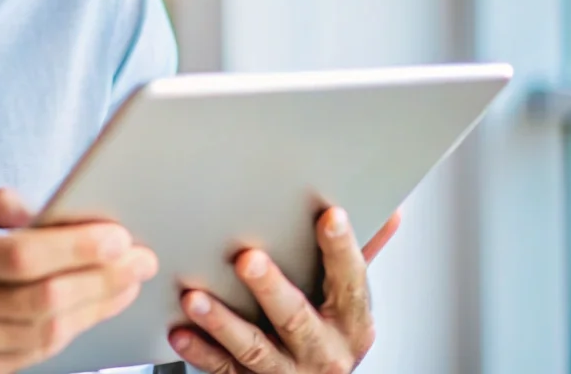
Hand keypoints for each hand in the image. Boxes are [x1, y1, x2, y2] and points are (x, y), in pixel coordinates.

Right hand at [0, 188, 158, 373]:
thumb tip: (41, 211)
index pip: (20, 256)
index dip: (75, 247)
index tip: (116, 235)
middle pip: (44, 298)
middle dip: (102, 277)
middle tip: (140, 257)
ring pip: (49, 331)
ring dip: (99, 304)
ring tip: (129, 279)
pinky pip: (39, 354)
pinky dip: (77, 328)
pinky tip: (98, 306)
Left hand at [168, 208, 400, 373]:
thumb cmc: (329, 332)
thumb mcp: (349, 300)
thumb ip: (359, 257)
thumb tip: (390, 212)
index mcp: (352, 322)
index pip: (351, 281)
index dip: (341, 249)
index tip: (330, 216)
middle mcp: (325, 350)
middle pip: (296, 318)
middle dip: (271, 288)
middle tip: (247, 259)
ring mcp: (290, 372)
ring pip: (255, 349)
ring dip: (223, 323)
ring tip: (196, 298)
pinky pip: (225, 371)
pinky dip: (200, 352)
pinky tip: (180, 331)